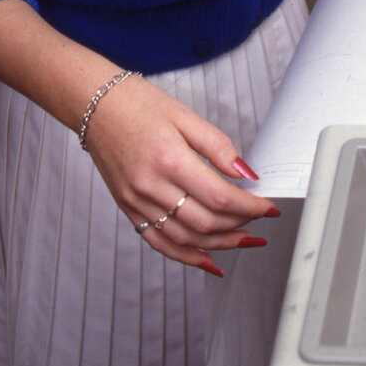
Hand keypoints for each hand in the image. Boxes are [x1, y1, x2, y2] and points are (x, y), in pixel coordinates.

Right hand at [82, 75, 277, 272]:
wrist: (96, 105)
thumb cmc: (139, 105)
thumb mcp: (186, 116)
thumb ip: (219, 147)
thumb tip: (246, 173)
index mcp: (170, 160)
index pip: (220, 198)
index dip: (250, 208)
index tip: (269, 208)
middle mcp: (151, 187)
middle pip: (204, 223)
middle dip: (239, 227)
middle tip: (260, 224)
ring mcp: (136, 202)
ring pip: (184, 239)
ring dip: (218, 245)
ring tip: (243, 242)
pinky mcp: (128, 209)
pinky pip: (158, 242)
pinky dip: (185, 256)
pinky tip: (207, 260)